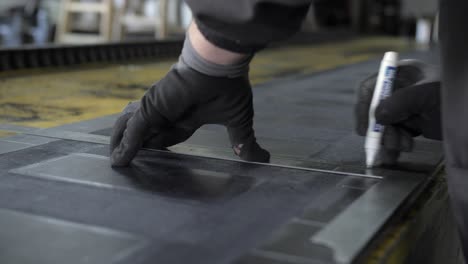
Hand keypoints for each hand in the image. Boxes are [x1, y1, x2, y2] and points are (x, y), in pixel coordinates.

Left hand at [110, 61, 268, 165]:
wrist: (220, 67)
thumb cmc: (229, 88)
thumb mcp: (238, 122)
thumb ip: (244, 143)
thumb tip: (264, 160)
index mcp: (189, 115)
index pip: (171, 135)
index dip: (162, 146)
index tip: (154, 157)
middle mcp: (170, 111)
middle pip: (150, 133)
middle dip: (140, 146)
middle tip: (128, 162)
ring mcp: (158, 108)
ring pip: (135, 129)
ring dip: (125, 145)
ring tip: (117, 161)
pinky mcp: (150, 107)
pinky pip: (135, 130)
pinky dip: (126, 145)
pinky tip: (119, 161)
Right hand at [355, 59, 441, 163]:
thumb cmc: (454, 97)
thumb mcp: (425, 96)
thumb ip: (398, 103)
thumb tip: (377, 117)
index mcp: (402, 75)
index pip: (371, 88)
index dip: (364, 107)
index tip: (364, 129)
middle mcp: (401, 90)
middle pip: (376, 110)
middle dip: (381, 130)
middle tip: (390, 144)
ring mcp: (407, 107)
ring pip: (385, 126)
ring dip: (389, 140)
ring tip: (404, 148)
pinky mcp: (414, 123)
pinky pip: (396, 135)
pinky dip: (394, 146)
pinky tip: (396, 156)